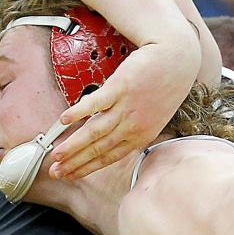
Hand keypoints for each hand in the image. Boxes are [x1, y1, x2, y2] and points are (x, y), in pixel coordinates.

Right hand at [47, 33, 200, 181]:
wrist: (177, 59)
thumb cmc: (165, 86)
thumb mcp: (153, 117)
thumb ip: (132, 130)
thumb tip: (109, 137)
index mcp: (141, 136)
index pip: (109, 158)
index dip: (87, 168)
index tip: (70, 175)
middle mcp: (133, 126)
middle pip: (98, 149)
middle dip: (75, 162)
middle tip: (56, 172)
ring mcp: (126, 108)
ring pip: (95, 132)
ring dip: (73, 145)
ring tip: (56, 154)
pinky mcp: (120, 87)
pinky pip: (96, 104)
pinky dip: (79, 112)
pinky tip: (64, 120)